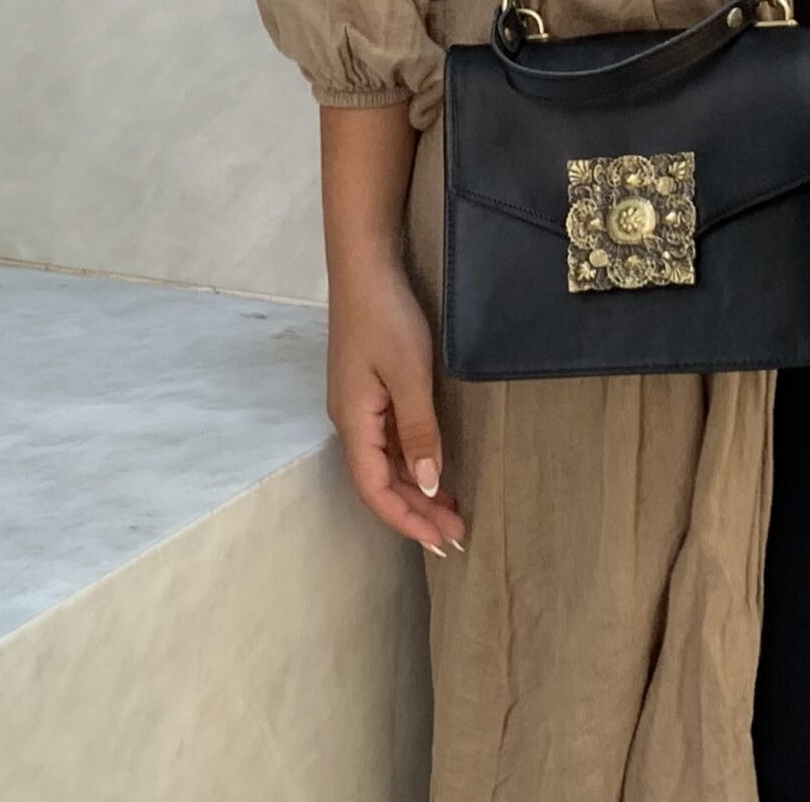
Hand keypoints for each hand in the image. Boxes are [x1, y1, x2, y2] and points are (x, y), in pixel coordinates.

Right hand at [327, 258, 466, 555]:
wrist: (365, 267)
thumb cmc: (387, 318)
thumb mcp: (409, 375)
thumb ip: (418, 432)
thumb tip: (427, 486)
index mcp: (354, 423)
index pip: (375, 490)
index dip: (407, 520)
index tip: (441, 541)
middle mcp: (351, 421)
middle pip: (380, 482)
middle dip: (417, 512)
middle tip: (458, 534)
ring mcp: (359, 406)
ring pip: (386, 464)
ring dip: (416, 490)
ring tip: (452, 511)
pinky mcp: (370, 391)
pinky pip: (389, 442)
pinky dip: (412, 463)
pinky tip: (435, 470)